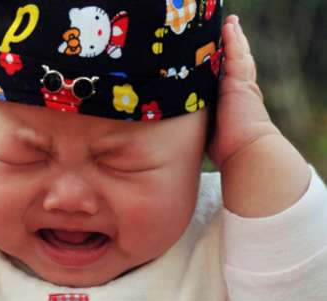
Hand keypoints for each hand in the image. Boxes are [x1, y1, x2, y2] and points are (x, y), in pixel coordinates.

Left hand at [206, 15, 279, 170]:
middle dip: (233, 45)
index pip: (230, 77)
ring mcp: (242, 85)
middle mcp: (240, 90)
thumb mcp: (211, 132)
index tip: (220, 54)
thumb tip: (183, 135)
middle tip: (229, 28)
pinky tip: (230, 27)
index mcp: (234, 101)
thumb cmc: (228, 149)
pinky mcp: (241, 83)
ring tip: (230, 23)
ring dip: (234, 37)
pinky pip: (236, 55)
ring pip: (238, 54)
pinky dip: (233, 40)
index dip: (227, 63)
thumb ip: (202, 126)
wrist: (245, 150)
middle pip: (236, 61)